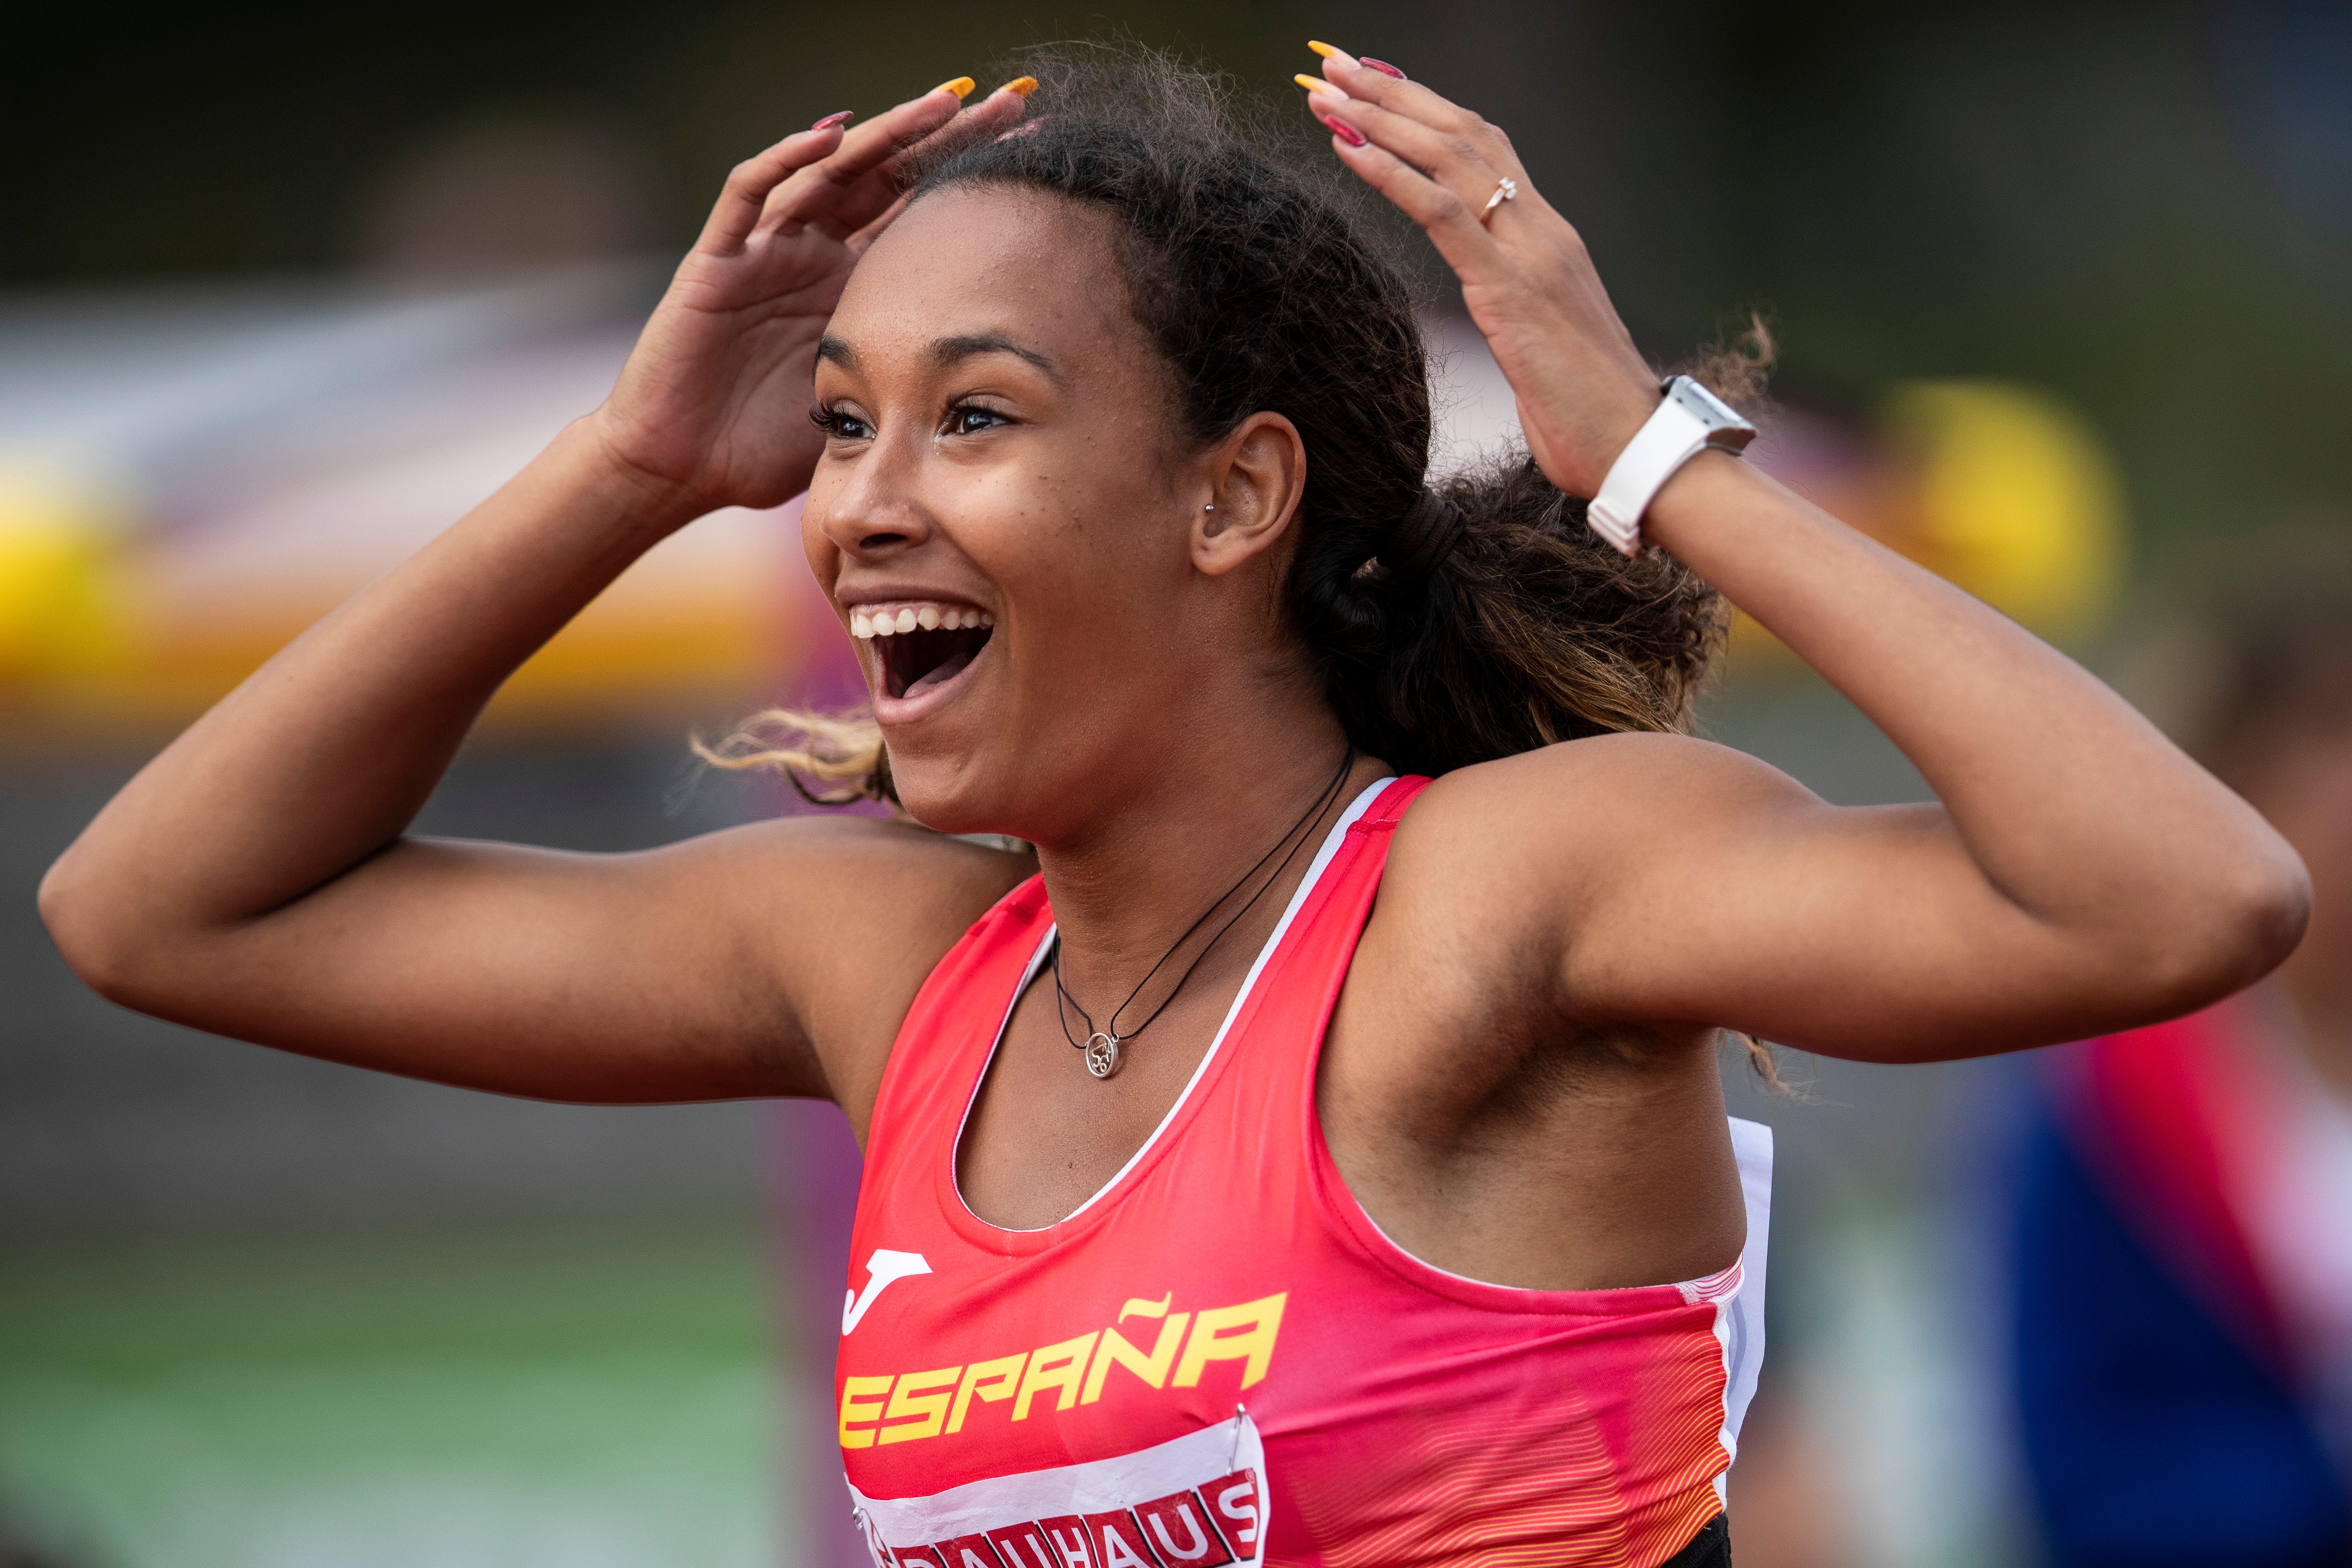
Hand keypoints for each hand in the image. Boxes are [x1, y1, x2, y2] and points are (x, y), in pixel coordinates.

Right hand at [591, 80, 1031, 518]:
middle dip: (944, 138)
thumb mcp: (860, 411)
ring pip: (830, 172)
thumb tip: (993, 406)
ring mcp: (767, 252)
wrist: (683, 470)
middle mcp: (814, 257)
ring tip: (941, 102)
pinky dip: (785, 161)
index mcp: (853, 290)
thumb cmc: (763, 450)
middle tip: (1010, 102)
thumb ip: (913, 389)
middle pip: (888, 179)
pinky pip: (749, 196)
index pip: (920, 218)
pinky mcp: (718, 261)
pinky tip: (828, 137)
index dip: (969, 184)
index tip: (1033, 157)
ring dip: (884, 135)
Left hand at [1299, 51, 1659, 498]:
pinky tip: (1350, 148)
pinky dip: (1392, 173)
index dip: (1430, 111)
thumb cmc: (1586, 408)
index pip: (1488, 150)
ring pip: (1450, 157)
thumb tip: (1492, 300)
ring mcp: (1530, 253)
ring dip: (1382, 118)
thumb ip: (1516, 303)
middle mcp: (1542, 229)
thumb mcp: (1542, 339)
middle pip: (1464, 135)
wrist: (1633, 444)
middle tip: (1337, 65)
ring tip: (1327, 91)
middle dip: (1396, 96)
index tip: (1378, 86)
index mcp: (1549, 238)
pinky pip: (1443, 212)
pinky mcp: (1511, 288)